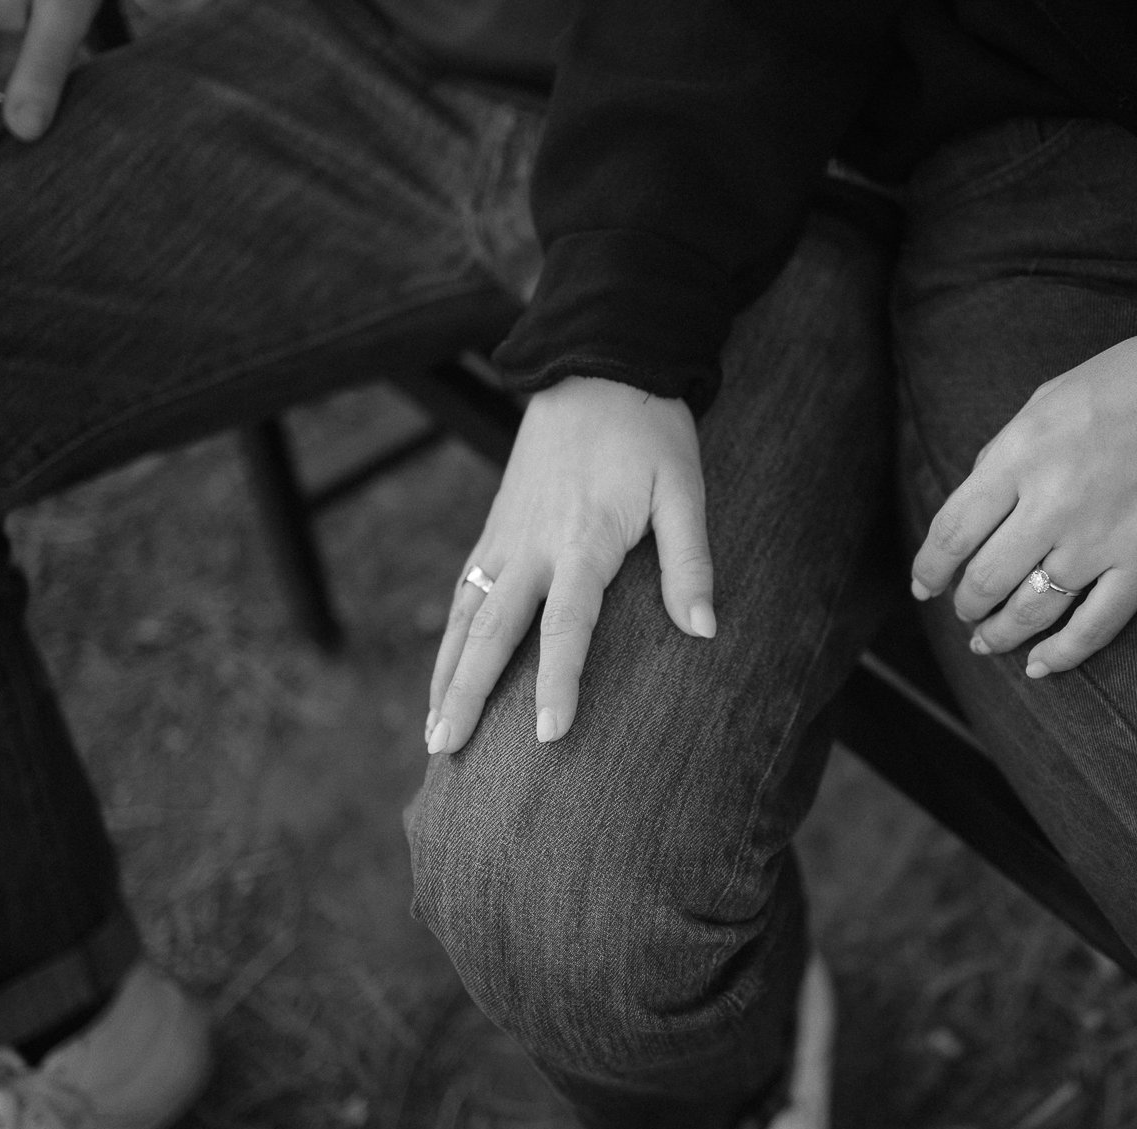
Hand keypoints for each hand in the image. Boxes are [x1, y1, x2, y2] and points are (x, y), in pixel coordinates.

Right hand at [427, 376, 714, 752]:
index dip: (557, 683)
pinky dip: (448, 640)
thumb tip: (704, 630)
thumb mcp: (684, 489)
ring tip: (432, 735)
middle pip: (492, 633)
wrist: (596, 368)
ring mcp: (506, 538)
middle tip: (447, 752)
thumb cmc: (649, 431)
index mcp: (582, 542)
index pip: (565, 627)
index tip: (548, 734)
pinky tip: (443, 675)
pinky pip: (463, 593)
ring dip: (446, 677)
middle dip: (468, 696)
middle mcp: (532, 547)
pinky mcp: (495, 529)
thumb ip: (690, 561)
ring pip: (465, 619)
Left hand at [909, 266, 1136, 676]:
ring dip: (1000, 634)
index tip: (923, 586)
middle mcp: (1052, 501)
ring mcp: (1101, 538)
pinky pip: (1094, 628)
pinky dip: (1062, 656)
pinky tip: (1041, 666)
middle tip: (964, 611)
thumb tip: (978, 504)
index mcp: (1021, 454)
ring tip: (989, 641)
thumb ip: (1009, 452)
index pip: (951, 531)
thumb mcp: (1051, 397)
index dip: (929, 568)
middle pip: (984, 578)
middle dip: (965, 604)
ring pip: (1030, 611)